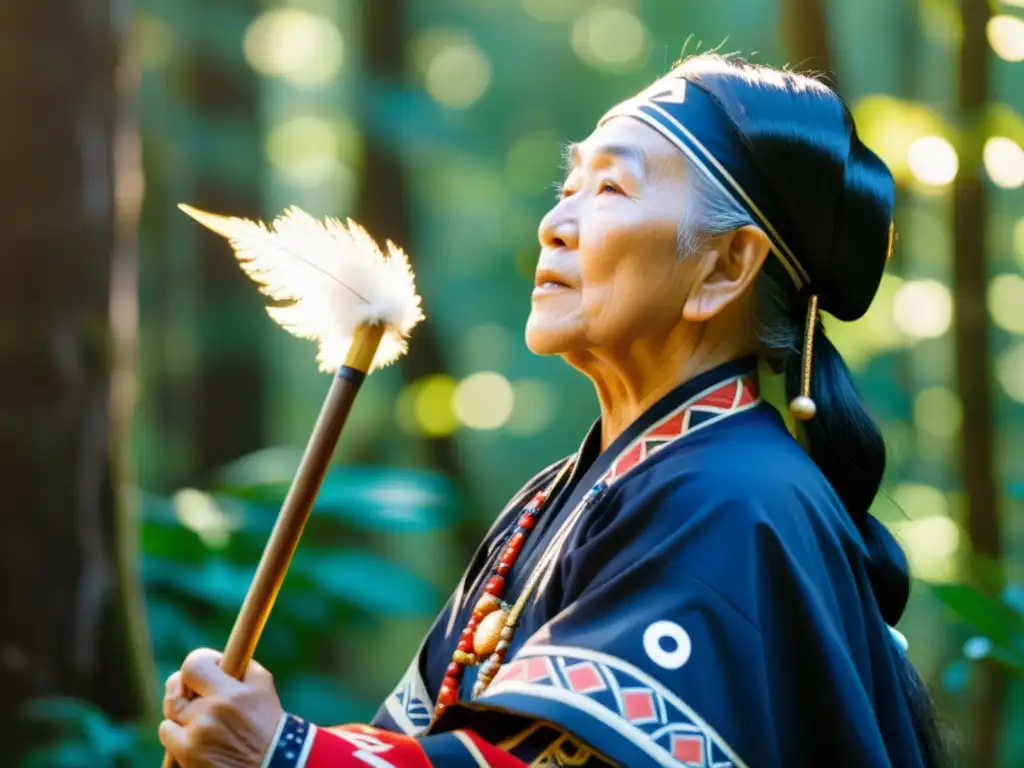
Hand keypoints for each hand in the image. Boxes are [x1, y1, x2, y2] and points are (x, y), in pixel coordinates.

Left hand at [159, 649, 283, 767]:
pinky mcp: (187, 754)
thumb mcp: (263, 687)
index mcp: (233, 692)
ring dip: (182, 712)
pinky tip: (195, 737)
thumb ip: (242, 665)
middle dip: (182, 688)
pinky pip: (166, 733)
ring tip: (201, 720)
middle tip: (193, 694)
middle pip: (176, 688)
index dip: (196, 664)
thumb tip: (220, 655)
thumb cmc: (267, 725)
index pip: (193, 665)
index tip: (205, 670)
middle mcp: (213, 711)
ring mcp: (198, 734)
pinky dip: (176, 733)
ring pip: (171, 711)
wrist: (270, 765)